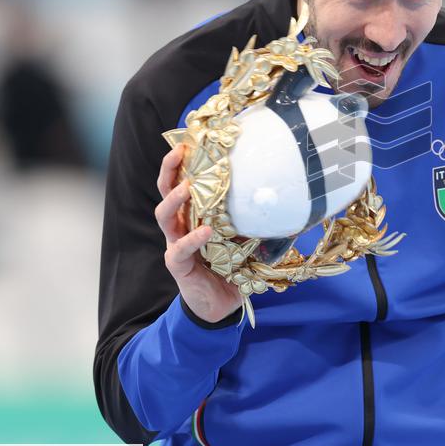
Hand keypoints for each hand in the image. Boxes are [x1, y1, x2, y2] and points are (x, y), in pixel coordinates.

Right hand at [156, 145, 243, 323]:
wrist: (219, 304)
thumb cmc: (230, 266)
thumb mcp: (243, 237)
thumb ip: (252, 219)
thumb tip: (279, 197)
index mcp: (193, 215)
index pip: (182, 183)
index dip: (182, 163)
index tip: (189, 141)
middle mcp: (180, 226)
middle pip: (165, 192)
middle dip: (169, 171)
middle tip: (178, 152)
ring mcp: (175, 244)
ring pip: (165, 216)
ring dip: (174, 200)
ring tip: (187, 188)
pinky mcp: (177, 265)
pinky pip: (179, 249)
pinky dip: (191, 239)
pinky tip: (204, 231)